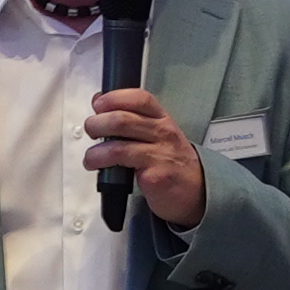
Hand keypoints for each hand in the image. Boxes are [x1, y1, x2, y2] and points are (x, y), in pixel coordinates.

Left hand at [81, 87, 210, 229]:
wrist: (197, 192)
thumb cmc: (172, 162)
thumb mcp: (158, 134)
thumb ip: (133, 119)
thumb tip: (100, 103)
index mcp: (162, 118)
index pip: (139, 98)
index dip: (114, 98)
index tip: (98, 104)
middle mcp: (162, 133)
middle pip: (122, 120)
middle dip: (97, 124)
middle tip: (91, 131)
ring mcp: (159, 154)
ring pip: (118, 145)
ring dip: (96, 151)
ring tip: (91, 157)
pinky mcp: (155, 176)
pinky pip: (123, 167)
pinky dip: (104, 167)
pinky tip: (101, 169)